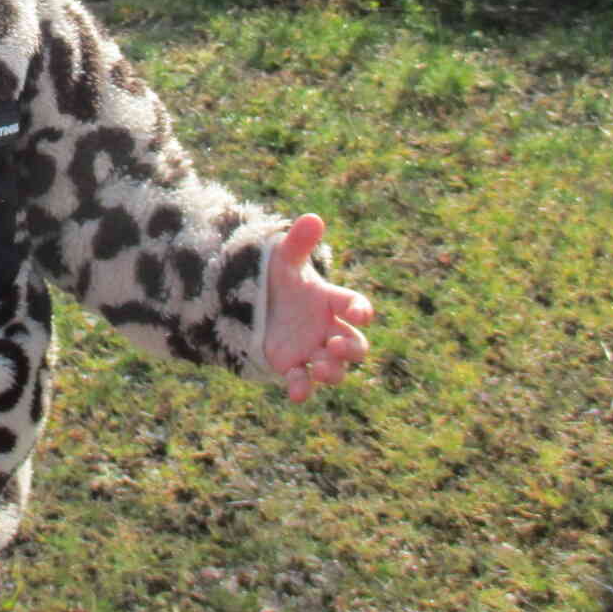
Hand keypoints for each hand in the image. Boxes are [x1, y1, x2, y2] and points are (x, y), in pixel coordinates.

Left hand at [262, 214, 372, 402]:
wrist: (251, 302)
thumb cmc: (276, 279)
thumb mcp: (283, 259)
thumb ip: (299, 243)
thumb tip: (312, 218)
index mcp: (331, 300)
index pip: (356, 306)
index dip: (360, 310)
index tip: (359, 314)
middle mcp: (328, 328)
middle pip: (355, 344)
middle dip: (352, 349)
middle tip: (338, 345)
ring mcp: (312, 350)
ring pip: (335, 368)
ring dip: (332, 371)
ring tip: (321, 368)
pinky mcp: (292, 366)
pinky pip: (303, 382)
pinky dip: (302, 388)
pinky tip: (297, 393)